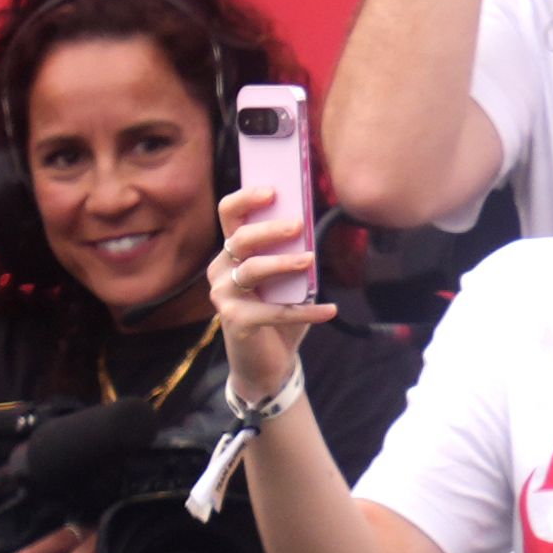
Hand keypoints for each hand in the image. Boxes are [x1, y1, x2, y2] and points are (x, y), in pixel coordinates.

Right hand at [211, 189, 338, 403]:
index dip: (246, 199)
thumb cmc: (278, 311)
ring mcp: (224, 296)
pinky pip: (273, 311)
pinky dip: (306, 311)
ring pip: (251, 270)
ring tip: (310, 259)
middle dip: (269, 230)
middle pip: (240, 240)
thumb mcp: (286, 279)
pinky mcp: (236, 322)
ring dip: (283, 263)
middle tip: (298, 225)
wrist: (267, 361)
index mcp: (231, 252)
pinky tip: (331, 310)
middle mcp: (220, 270)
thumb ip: (293, 253)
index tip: (273, 191)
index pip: (229, 214)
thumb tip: (313, 228)